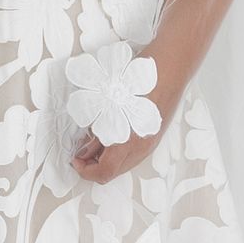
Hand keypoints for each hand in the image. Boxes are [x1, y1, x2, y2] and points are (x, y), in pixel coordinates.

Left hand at [69, 52, 180, 181]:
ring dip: (106, 160)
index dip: (85, 170)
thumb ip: (96, 132)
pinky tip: (111, 135)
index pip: (104, 172)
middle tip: (82, 152)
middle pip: (113, 173)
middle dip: (94, 167)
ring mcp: (150, 143)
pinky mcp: (154, 136)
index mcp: (128, 142)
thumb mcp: (108, 105)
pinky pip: (133, 154)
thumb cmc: (136, 80)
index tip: (75, 160)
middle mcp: (141, 148)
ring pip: (123, 165)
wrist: (168, 69)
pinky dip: (118, 152)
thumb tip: (84, 150)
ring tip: (95, 142)